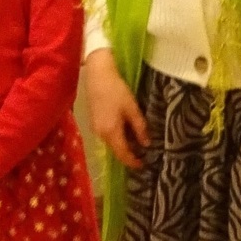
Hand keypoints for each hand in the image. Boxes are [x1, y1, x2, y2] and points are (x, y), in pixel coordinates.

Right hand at [85, 50, 148, 168]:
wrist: (97, 75)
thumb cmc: (116, 90)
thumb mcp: (132, 108)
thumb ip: (139, 128)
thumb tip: (146, 144)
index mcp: (111, 132)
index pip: (123, 154)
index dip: (132, 161)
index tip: (142, 165)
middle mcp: (101, 134)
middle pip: (115, 150)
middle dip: (128, 155)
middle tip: (142, 155)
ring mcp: (95, 128)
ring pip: (111, 143)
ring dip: (122, 146)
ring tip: (136, 144)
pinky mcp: (93, 122)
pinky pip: (106, 135)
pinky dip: (116, 138)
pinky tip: (125, 132)